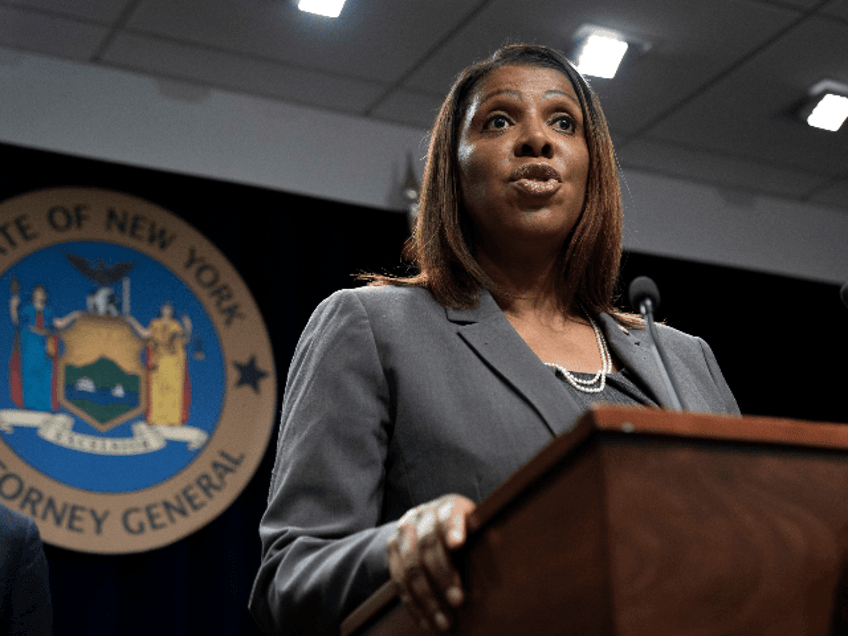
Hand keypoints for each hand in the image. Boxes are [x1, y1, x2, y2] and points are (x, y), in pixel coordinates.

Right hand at [386, 494, 474, 631]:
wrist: (427, 521)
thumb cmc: (463, 530)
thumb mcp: (474, 525)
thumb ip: (481, 537)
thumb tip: (505, 557)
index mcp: (447, 506)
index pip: (448, 515)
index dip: (452, 528)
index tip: (457, 544)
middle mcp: (421, 515)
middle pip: (428, 546)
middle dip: (442, 576)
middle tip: (458, 600)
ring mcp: (403, 531)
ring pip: (410, 567)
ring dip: (427, 598)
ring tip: (444, 620)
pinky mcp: (391, 549)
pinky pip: (398, 580)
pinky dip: (413, 604)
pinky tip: (426, 619)